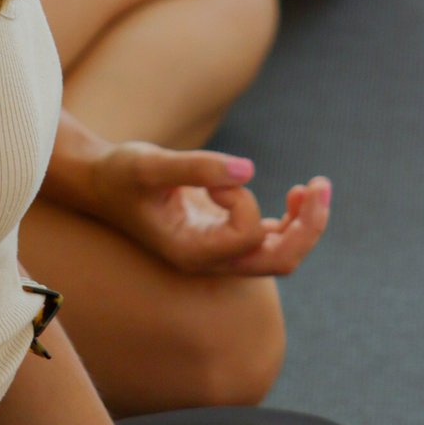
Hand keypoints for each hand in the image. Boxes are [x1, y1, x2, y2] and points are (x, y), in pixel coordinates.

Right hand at [82, 139, 331, 277]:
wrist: (103, 183)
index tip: (217, 176)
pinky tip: (298, 194)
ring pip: (282, 253)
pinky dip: (293, 220)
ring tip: (317, 186)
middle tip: (321, 184)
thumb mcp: (150, 163)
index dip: (242, 199)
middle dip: (307, 226)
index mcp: (190, 252)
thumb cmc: (121, 174)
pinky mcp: (227, 236)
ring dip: (306, 223)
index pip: (245, 236)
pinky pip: (273, 240)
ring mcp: (221, 252)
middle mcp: (210, 260)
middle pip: (279, 261)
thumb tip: (249, 171)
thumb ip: (197, 167)